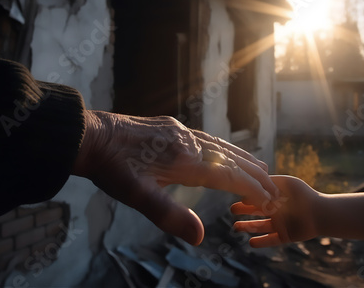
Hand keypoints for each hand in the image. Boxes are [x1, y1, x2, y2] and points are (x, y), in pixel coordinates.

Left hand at [73, 110, 277, 245]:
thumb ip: (170, 215)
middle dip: (253, 173)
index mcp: (184, 160)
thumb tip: (200, 237)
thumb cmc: (112, 168)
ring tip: (258, 166)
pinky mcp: (170, 126)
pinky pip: (205, 137)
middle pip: (229, 158)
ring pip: (219, 145)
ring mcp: (180, 131)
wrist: (90, 135)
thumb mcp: (138, 196)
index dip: (250, 188)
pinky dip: (222, 146)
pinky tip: (222, 149)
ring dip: (241, 157)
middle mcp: (188, 142)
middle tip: (274, 185)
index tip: (269, 199)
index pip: (227, 175)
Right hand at [232, 175, 363, 246]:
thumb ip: (269, 182)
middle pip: (256, 211)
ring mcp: (281, 224)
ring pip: (260, 226)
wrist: (320, 213)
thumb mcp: (285, 182)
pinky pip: (270, 240)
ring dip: (248, 227)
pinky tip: (250, 243)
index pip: (258, 196)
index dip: (247, 196)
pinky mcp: (286, 236)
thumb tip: (252, 184)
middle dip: (244, 210)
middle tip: (232, 209)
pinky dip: (261, 242)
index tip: (237, 195)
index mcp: (277, 197)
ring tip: (236, 227)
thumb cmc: (303, 195)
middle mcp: (277, 210)